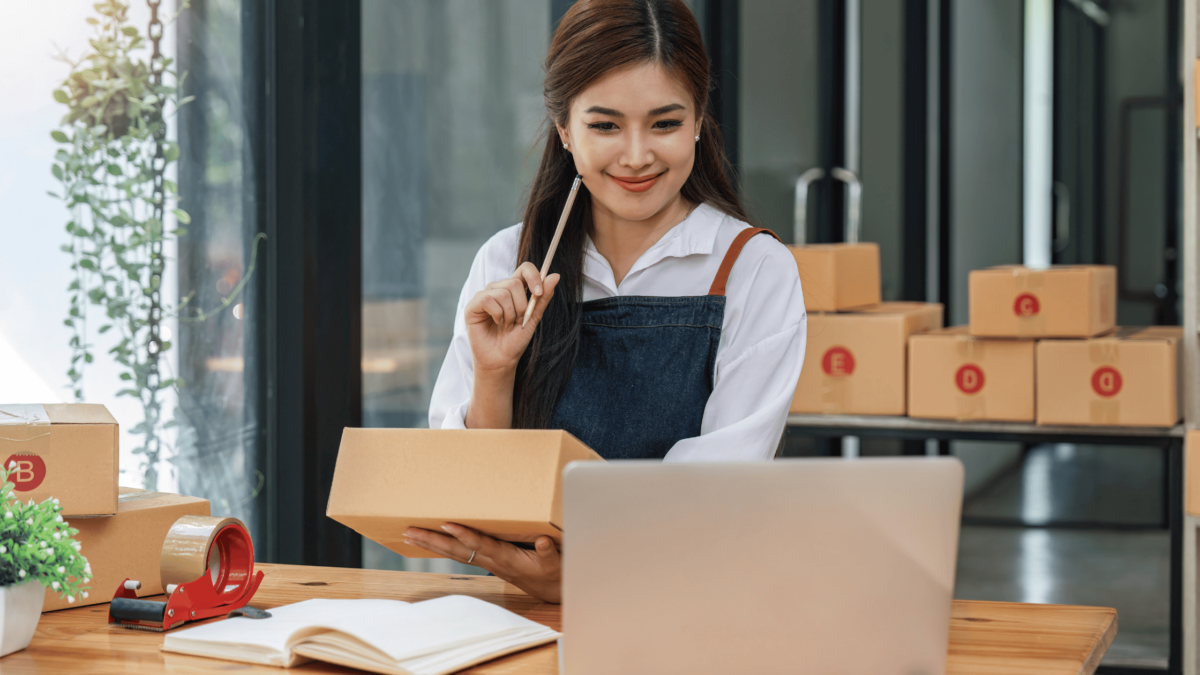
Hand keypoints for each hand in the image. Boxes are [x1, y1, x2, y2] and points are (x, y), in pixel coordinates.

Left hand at [404, 524, 561, 603]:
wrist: (551, 590)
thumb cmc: (553, 573)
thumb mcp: (555, 563)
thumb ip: (549, 553)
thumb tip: (543, 541)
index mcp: (506, 558)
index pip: (481, 545)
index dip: (464, 535)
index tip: (446, 525)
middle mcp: (492, 561)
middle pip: (457, 550)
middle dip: (433, 541)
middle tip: (410, 531)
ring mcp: (488, 562)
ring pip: (455, 553)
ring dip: (431, 545)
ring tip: (410, 535)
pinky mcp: (488, 561)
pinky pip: (461, 554)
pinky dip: (443, 547)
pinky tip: (431, 542)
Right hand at [465, 262, 560, 375]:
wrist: (502, 359)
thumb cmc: (515, 340)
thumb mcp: (533, 317)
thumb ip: (543, 297)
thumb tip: (555, 276)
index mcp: (513, 289)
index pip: (524, 269)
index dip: (533, 276)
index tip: (538, 293)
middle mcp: (498, 289)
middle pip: (515, 283)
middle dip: (521, 306)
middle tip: (517, 321)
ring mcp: (484, 296)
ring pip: (503, 293)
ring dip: (509, 314)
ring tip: (506, 325)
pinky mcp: (473, 305)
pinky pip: (488, 300)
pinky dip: (497, 315)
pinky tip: (496, 323)